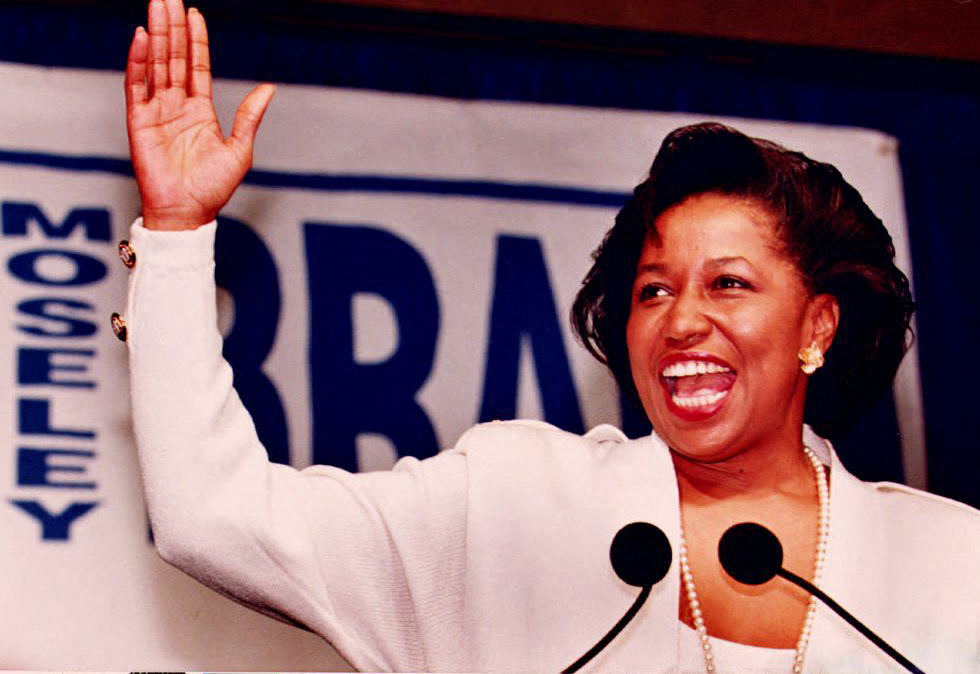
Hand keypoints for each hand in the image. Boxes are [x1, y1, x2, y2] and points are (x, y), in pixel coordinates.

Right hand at [125, 0, 274, 229]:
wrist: (188, 213)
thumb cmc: (213, 189)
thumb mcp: (240, 149)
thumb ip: (250, 116)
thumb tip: (269, 87)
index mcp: (201, 111)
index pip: (197, 67)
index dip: (196, 40)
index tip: (195, 13)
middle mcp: (177, 106)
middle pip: (174, 59)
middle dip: (173, 28)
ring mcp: (157, 112)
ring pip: (156, 65)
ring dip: (157, 36)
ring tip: (157, 7)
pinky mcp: (139, 122)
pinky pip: (136, 86)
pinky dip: (138, 61)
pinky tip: (142, 38)